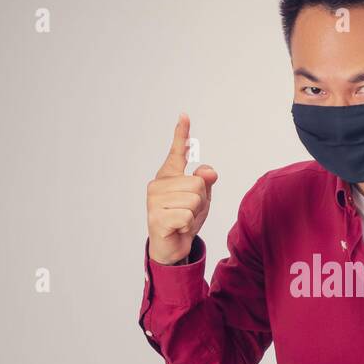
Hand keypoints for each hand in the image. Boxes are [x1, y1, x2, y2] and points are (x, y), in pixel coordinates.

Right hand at [147, 113, 217, 264]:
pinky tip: (178, 228)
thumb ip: (206, 182)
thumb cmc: (184, 219)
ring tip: (182, 220)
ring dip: (194, 214)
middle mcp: (158, 185)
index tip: (184, 115)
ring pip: (194, 199)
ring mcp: (154, 201)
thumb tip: (209, 171)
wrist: (172, 248)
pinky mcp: (156, 217)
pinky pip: (187, 215)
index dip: (181, 133)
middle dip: (200, 201)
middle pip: (198, 183)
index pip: (177, 152)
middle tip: (188, 212)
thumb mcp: (201, 199)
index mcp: (169, 176)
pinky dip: (188, 225)